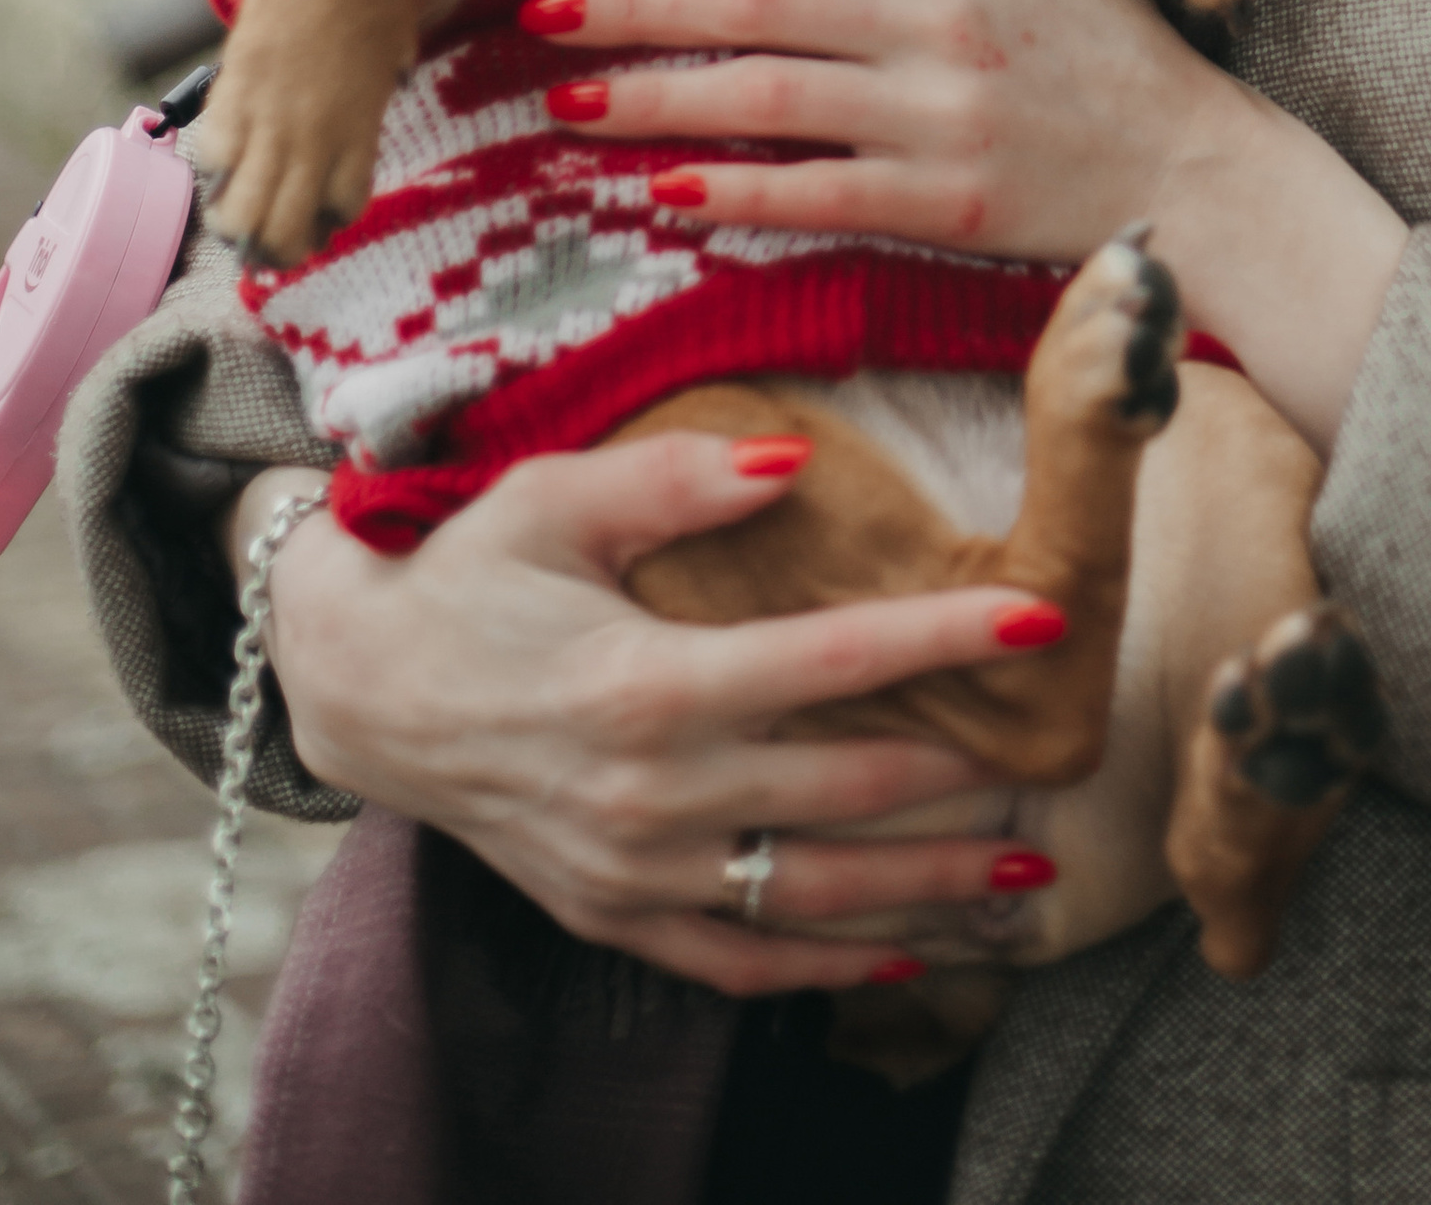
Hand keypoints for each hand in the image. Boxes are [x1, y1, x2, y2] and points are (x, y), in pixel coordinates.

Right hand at [249, 429, 1057, 994]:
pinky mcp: (610, 916)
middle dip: (966, 779)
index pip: (832, 660)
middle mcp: (647, 793)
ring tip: (1023, 878)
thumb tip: (796, 463)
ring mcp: (629, 871)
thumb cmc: (470, 570)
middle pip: (844, 794)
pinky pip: (736, 962)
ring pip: (809, 896)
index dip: (944, 637)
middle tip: (1065, 758)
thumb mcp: (558, 495)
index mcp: (644, 681)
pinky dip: (826, 967)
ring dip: (925, 889)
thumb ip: (679, 477)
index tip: (1042, 619)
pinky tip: (909, 956)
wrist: (364, 686)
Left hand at [534, 0, 1232, 269]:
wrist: (1189, 162)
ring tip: (568, 104)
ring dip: (652, 101)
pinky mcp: (940, 201)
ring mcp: (934, 111)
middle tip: (540, 11)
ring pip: (761, 99)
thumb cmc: (1112, 30)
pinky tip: (662, 193)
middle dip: (630, 4)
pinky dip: (734, 194)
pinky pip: (813, 193)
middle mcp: (932, 15)